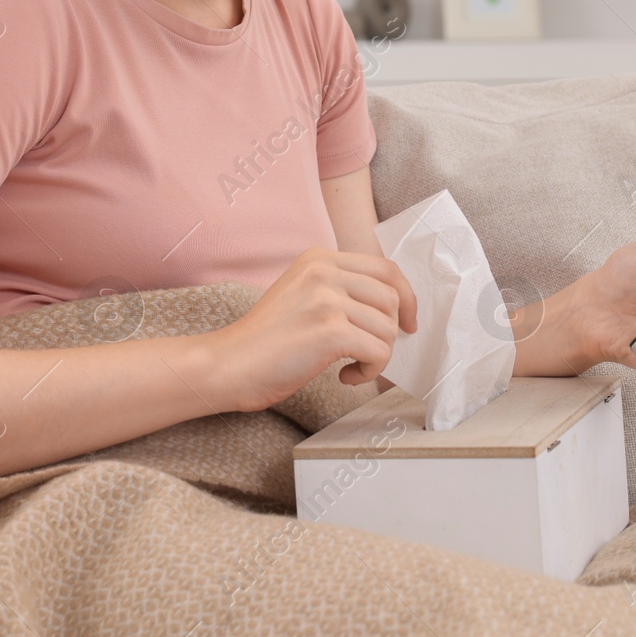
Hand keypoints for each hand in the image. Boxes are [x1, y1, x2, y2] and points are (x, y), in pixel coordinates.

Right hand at [211, 247, 417, 412]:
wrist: (227, 365)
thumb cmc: (264, 342)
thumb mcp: (302, 295)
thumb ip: (338, 289)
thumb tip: (393, 306)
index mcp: (319, 258)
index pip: (385, 268)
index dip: (406, 297)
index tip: (407, 323)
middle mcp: (324, 271)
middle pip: (392, 296)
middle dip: (393, 330)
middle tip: (375, 353)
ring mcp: (326, 298)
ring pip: (388, 327)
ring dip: (378, 355)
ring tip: (352, 367)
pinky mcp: (329, 330)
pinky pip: (379, 351)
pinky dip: (370, 371)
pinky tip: (346, 378)